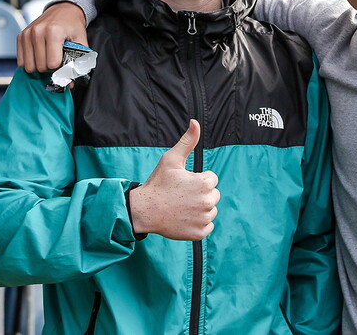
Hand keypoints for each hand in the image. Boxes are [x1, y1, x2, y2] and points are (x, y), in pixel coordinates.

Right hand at [17, 2, 87, 72]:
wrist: (63, 10)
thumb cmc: (72, 26)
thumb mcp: (81, 42)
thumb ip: (78, 63)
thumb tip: (70, 83)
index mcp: (54, 32)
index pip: (52, 64)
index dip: (60, 67)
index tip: (64, 61)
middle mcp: (38, 32)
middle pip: (40, 67)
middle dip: (50, 68)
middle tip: (57, 59)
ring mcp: (27, 33)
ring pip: (29, 66)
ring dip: (39, 66)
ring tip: (48, 57)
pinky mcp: (21, 36)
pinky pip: (21, 61)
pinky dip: (31, 62)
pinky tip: (39, 55)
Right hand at [128, 120, 219, 240]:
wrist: (144, 210)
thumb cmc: (158, 183)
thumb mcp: (171, 160)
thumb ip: (187, 141)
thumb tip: (195, 122)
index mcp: (205, 183)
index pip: (211, 179)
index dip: (197, 179)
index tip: (183, 183)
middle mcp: (208, 202)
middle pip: (213, 195)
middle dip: (200, 194)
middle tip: (180, 195)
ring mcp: (204, 219)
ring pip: (210, 210)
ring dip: (199, 209)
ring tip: (181, 206)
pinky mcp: (199, 233)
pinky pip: (207, 226)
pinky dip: (198, 224)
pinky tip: (183, 218)